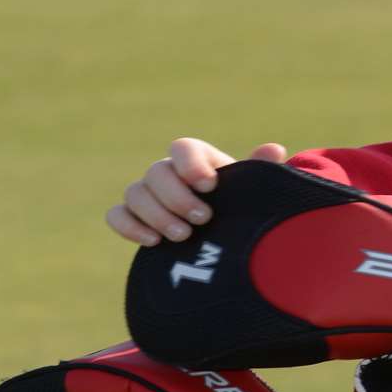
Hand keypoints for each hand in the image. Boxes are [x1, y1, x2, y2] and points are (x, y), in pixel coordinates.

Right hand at [104, 137, 287, 245]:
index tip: (210, 185)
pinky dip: (128, 226)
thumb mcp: (255, 191)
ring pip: (134, 193)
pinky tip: (153, 242)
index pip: (182, 148)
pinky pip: (116, 215)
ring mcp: (148, 196)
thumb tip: (274, 149)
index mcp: (197, 160)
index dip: (191, 164)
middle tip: (203, 219)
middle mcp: (168, 174)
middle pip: (156, 172)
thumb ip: (261, 171)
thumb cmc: (243, 208)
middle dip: (177, 197)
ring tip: (183, 236)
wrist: (226, 240)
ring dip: (156, 215)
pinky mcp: (134, 219)